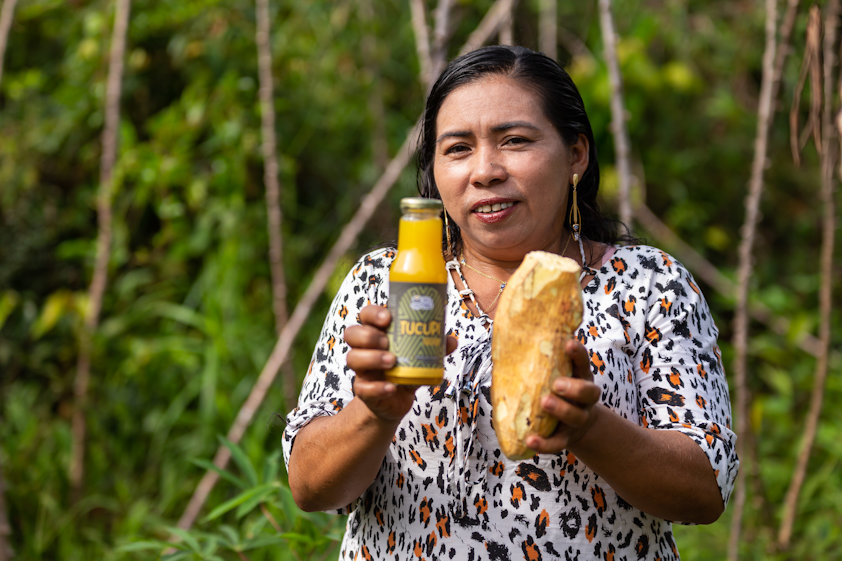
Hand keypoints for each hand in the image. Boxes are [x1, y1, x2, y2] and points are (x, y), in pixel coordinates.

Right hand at [344, 305, 456, 423]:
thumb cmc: (405, 369)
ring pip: (352, 359)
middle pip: (352, 334)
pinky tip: (391, 387)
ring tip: (392, 361)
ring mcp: (362, 370)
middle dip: (369, 335)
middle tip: (388, 341)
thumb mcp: (419, 355)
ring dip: (372, 358)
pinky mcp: (364, 390)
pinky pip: (363, 388)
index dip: (372, 313)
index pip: (365, 315)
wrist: (395, 401)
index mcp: (377, 333)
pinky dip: (378, 387)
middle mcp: (364, 349)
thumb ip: (434, 347)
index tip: (388, 317)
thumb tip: (451, 340)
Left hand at [525, 339, 602, 452]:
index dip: (577, 353)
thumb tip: (504, 341)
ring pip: (576, 416)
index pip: (582, 363)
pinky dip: (544, 444)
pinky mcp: (567, 439)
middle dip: (574, 387)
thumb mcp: (552, 374)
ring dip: (561, 410)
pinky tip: (530, 440)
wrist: (574, 426)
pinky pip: (558, 443)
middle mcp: (584, 399)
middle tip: (556, 384)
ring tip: (544, 403)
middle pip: (588, 392)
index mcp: (579, 377)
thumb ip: (537, 363)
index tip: (568, 343)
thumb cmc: (554, 391)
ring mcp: (578, 420)